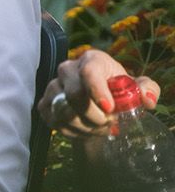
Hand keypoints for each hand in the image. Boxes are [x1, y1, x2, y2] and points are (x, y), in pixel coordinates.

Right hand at [41, 48, 158, 138]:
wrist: (97, 106)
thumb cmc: (119, 92)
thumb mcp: (138, 89)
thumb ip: (147, 90)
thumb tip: (146, 99)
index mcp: (92, 60)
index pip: (89, 72)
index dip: (97, 91)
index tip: (109, 109)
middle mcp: (67, 69)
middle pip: (73, 95)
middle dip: (94, 115)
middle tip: (109, 122)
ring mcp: (52, 87)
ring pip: (63, 112)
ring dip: (85, 126)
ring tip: (99, 127)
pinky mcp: (44, 104)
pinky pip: (55, 122)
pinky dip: (73, 131)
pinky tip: (85, 130)